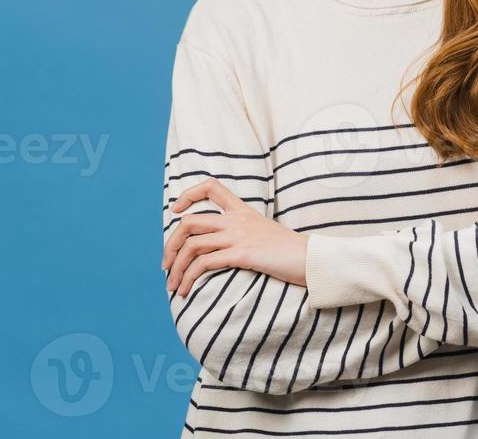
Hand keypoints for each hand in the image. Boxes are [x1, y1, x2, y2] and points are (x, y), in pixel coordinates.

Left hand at [162, 177, 308, 296]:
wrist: (311, 259)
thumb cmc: (290, 251)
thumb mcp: (264, 232)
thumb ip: (244, 232)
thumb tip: (223, 246)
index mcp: (242, 210)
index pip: (211, 186)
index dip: (188, 195)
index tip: (176, 211)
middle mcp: (237, 219)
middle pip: (189, 221)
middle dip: (171, 244)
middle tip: (166, 264)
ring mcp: (239, 236)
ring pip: (192, 244)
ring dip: (176, 266)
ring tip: (172, 285)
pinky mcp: (243, 254)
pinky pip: (204, 263)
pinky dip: (188, 277)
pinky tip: (185, 290)